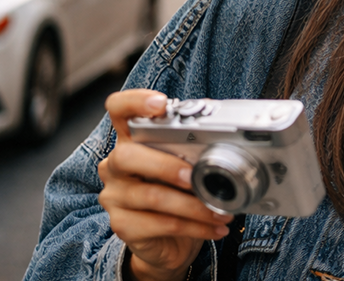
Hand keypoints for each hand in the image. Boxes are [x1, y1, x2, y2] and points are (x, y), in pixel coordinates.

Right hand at [98, 90, 233, 280]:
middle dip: (166, 165)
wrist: (168, 242)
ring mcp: (115, 196)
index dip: (134, 102)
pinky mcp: (122, 225)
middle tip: (195, 176)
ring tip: (221, 209)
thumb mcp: (187, 167)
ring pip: (151, 196)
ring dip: (193, 205)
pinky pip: (160, 224)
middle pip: (128, 156)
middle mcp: (117, 165)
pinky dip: (194, 226)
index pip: (119, 110)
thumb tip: (228, 146)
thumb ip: (195, 151)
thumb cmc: (179, 194)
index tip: (160, 103)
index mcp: (132, 141)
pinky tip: (214, 227)